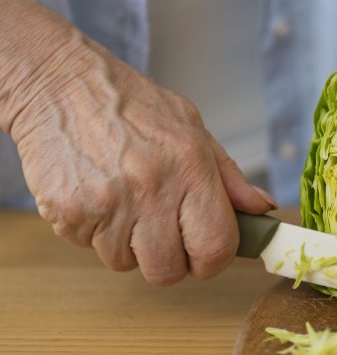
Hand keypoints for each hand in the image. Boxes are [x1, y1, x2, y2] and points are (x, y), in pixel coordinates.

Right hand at [9, 33, 275, 284]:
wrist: (58, 83)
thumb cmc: (131, 104)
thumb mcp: (192, 128)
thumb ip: (229, 176)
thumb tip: (261, 209)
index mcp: (190, 166)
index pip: (215, 247)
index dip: (213, 260)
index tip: (207, 252)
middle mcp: (150, 188)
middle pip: (168, 271)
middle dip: (170, 260)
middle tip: (164, 230)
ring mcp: (105, 203)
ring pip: (125, 264)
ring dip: (128, 245)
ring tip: (125, 202)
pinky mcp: (66, 213)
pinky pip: (89, 249)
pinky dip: (95, 232)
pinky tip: (98, 196)